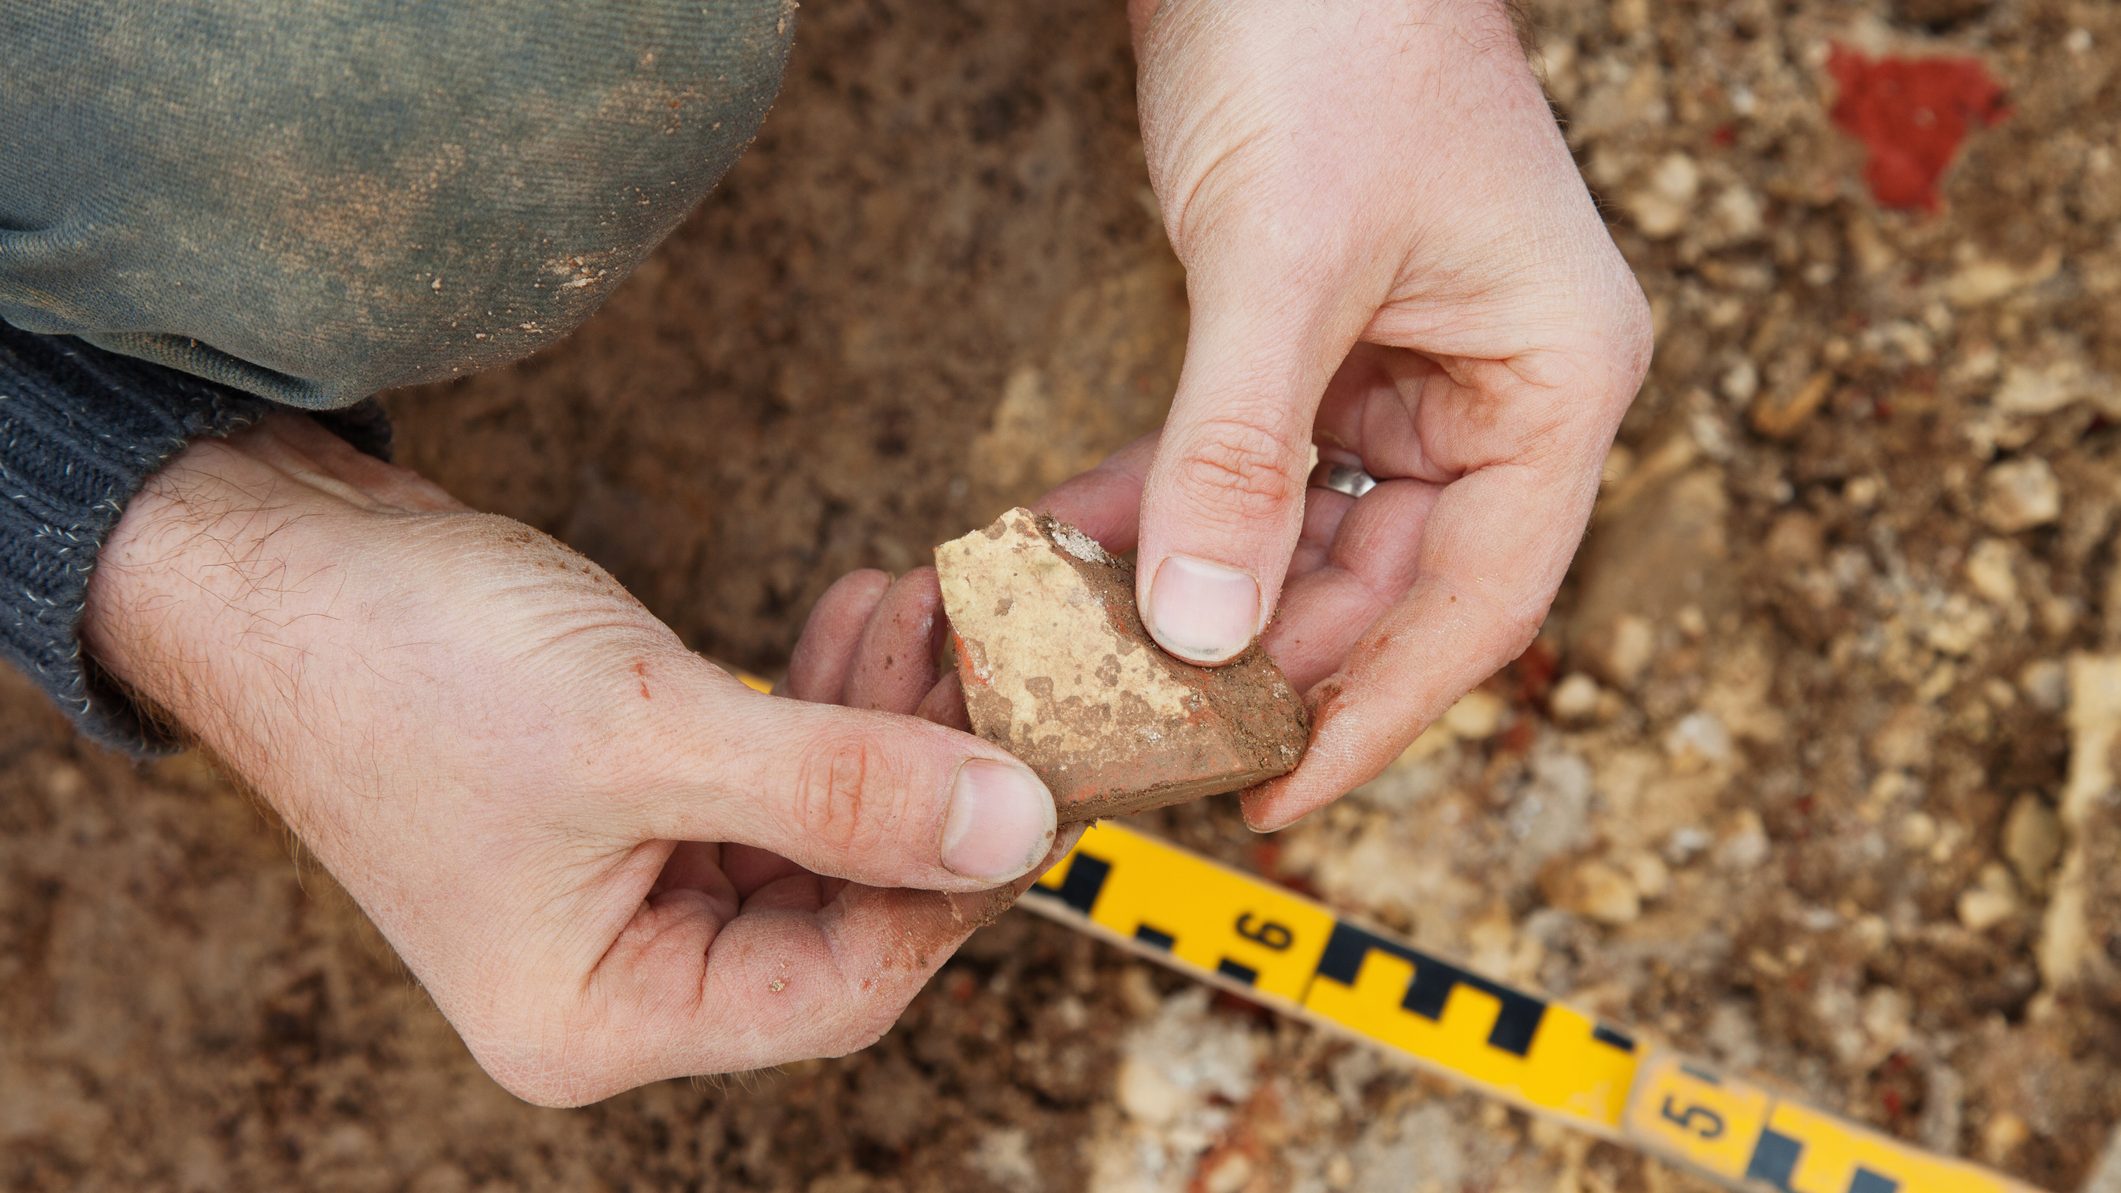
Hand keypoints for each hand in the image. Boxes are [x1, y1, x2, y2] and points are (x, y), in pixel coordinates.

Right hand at [83, 414, 1060, 1103]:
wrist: (266, 558)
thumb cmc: (397, 665)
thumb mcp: (643, 731)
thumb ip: (838, 788)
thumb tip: (1011, 825)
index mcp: (601, 1012)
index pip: (837, 987)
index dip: (948, 888)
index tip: (1031, 778)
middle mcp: (617, 968)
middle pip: (838, 907)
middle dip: (921, 783)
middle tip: (988, 669)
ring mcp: (622, 881)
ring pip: (814, 828)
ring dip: (880, 724)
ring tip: (923, 612)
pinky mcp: (629, 795)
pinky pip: (767, 770)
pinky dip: (821, 700)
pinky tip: (860, 617)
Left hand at [1050, 0, 1652, 828]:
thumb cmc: (1329, 39)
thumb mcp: (1280, 261)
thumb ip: (1240, 452)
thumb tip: (1202, 632)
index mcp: (1553, 378)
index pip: (1481, 598)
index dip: (1377, 711)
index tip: (1276, 798)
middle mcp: (1495, 386)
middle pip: (1387, 580)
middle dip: (1264, 654)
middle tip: (1149, 732)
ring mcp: (1408, 365)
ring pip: (1308, 531)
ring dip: (1204, 585)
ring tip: (1094, 650)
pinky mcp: (1321, 338)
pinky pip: (1253, 461)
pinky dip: (1176, 504)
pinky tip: (1087, 546)